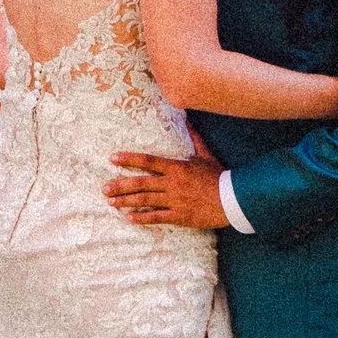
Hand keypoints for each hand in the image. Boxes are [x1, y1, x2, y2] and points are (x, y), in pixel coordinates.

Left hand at [105, 127, 230, 228]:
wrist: (234, 200)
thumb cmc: (219, 176)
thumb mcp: (205, 155)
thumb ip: (194, 138)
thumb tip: (187, 118)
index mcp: (176, 167)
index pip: (147, 161)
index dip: (129, 159)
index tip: (112, 158)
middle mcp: (172, 183)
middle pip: (141, 183)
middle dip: (120, 185)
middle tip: (104, 188)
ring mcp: (174, 201)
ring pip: (145, 201)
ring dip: (126, 201)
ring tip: (111, 203)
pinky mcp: (180, 216)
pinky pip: (157, 218)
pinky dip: (142, 218)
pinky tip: (129, 218)